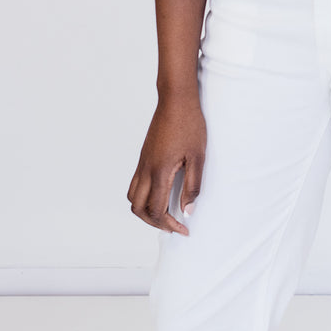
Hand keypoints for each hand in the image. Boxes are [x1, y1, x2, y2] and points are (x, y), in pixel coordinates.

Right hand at [127, 90, 207, 234]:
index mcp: (159, 172)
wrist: (176, 100)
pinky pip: (135, 184)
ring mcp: (142, 163)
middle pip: (138, 208)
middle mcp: (145, 170)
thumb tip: (187, 211)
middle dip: (154, 222)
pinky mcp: (143, 157)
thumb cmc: (190, 125)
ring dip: (145, 211)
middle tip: (174, 226)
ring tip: (165, 214)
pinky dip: (143, 197)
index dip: (169, 225)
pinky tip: (160, 195)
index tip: (184, 229)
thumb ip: (193, 187)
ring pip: (132, 197)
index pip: (156, 210)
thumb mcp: (198, 158)